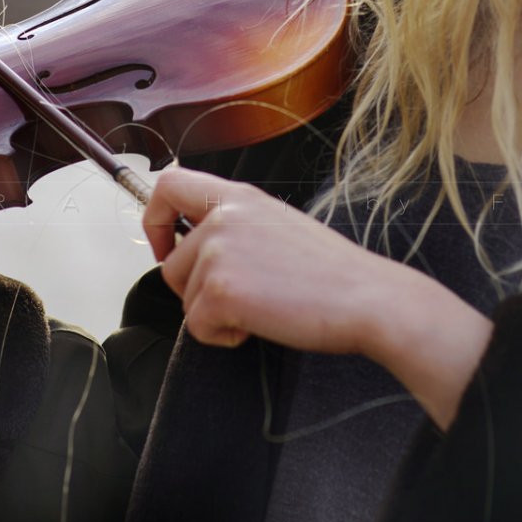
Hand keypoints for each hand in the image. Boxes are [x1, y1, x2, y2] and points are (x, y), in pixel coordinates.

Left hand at [142, 165, 494, 427]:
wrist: (366, 298)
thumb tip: (198, 243)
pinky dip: (223, 336)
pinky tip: (260, 323)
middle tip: (241, 298)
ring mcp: (218, 252)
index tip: (168, 246)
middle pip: (170, 262)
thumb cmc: (332, 272)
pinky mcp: (219, 290)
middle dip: (195, 291)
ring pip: (183, 297)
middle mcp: (223, 217)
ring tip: (262, 307)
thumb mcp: (278, 225)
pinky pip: (196, 327)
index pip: (167, 185)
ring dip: (215, 314)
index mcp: (238, 197)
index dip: (156, 220)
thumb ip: (236, 224)